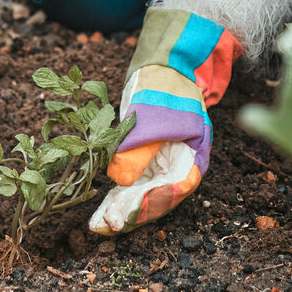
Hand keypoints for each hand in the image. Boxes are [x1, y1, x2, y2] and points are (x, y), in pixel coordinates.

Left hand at [89, 8, 240, 234]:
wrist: (166, 64)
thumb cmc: (163, 84)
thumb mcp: (150, 113)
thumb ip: (137, 146)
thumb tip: (120, 179)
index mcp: (193, 153)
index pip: (173, 189)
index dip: (147, 205)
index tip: (122, 218)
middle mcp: (182, 163)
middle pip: (158, 196)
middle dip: (131, 213)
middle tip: (103, 226)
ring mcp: (166, 161)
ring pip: (146, 193)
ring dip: (123, 208)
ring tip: (98, 223)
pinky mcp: (151, 157)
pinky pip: (137, 182)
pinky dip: (121, 194)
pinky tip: (103, 207)